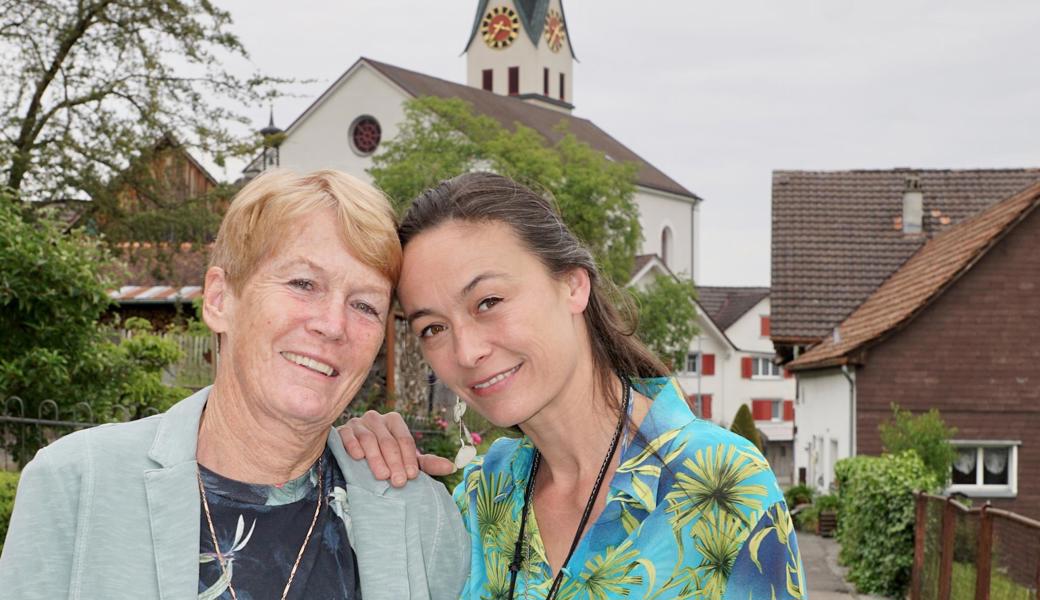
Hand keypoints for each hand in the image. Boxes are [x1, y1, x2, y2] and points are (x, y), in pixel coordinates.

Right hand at [339, 411, 456, 486]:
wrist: (354, 456)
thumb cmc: (385, 458)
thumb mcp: (406, 460)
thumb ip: (427, 464)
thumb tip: (452, 467)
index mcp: (394, 421)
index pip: (404, 439)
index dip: (409, 459)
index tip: (412, 477)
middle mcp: (376, 418)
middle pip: (388, 441)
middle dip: (394, 463)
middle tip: (398, 482)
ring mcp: (358, 423)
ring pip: (369, 439)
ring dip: (376, 459)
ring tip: (382, 476)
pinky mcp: (341, 430)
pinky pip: (347, 436)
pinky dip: (353, 446)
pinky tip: (357, 457)